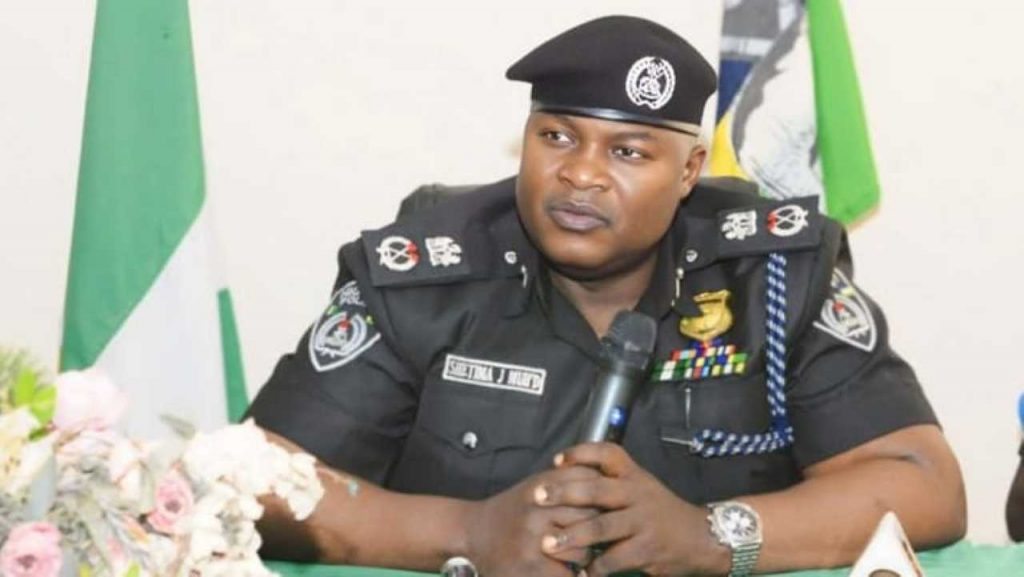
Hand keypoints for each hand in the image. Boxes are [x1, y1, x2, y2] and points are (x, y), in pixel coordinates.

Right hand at [462, 465, 601, 576]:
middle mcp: (537, 509)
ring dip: (587, 557)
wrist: (472, 533)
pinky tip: (572, 572)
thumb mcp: (536, 486)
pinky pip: (569, 574)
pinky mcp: (530, 566)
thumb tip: (607, 483)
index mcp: (542, 486)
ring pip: (583, 550)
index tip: (606, 507)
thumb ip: (567, 481)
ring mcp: (533, 539)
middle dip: (599, 529)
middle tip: (599, 537)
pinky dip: (575, 575)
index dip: (602, 498)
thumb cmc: (513, 510)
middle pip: (592, 518)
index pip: (589, 485)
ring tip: (582, 557)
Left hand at [534, 443, 728, 576]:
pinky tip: (579, 573)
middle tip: (537, 497)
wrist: (702, 538)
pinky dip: (593, 567)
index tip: (556, 461)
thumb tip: (567, 478)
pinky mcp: (647, 550)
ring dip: (571, 536)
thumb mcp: (641, 488)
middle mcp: (638, 494)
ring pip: (601, 527)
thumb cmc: (660, 512)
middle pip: (596, 489)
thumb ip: (612, 483)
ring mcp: (643, 522)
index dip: (581, 453)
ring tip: (547, 543)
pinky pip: (613, 559)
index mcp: (634, 476)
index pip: (608, 453)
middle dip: (563, 493)